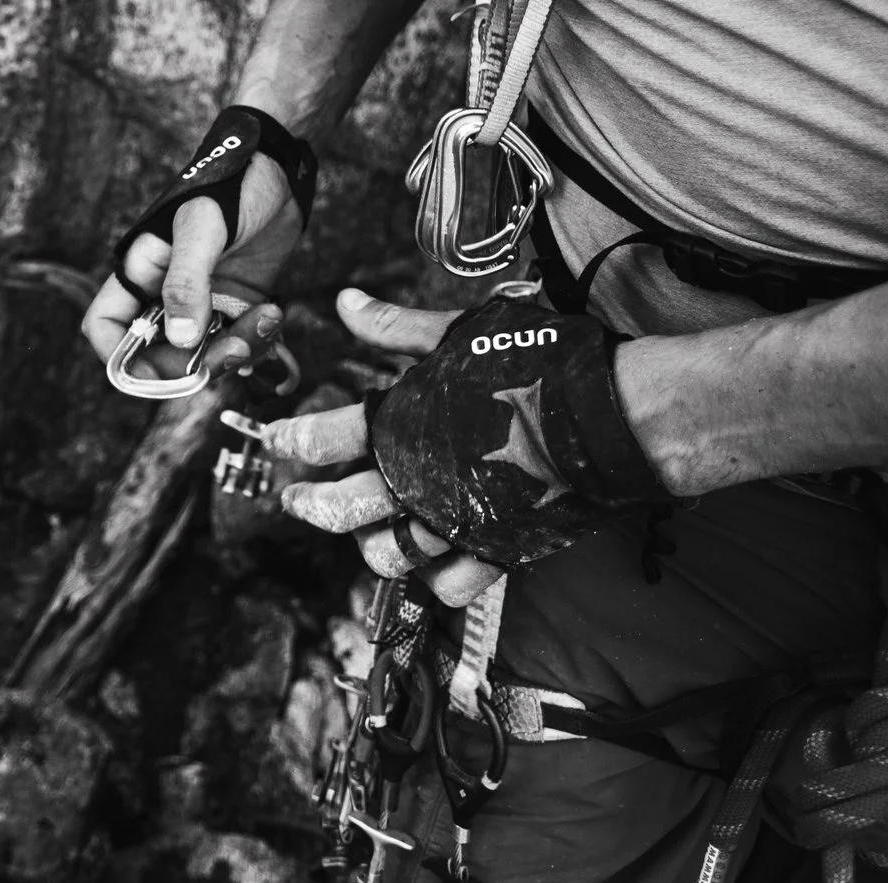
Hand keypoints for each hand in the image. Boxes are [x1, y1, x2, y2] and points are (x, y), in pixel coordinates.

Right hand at [78, 153, 303, 381]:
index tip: (156, 371)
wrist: (278, 165)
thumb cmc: (232, 181)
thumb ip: (187, 282)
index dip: (118, 356)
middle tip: (237, 348)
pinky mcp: (235, 303)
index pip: (106, 325)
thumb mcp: (204, 226)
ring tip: (268, 319)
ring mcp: (201, 301)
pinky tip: (274, 317)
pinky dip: (257, 342)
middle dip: (197, 362)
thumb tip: (179, 339)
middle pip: (159, 354)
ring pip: (203, 354)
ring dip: (236, 351)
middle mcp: (164, 291)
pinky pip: (237, 342)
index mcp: (141, 269)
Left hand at [264, 288, 507, 606]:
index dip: (289, 440)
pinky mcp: (496, 550)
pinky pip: (448, 585)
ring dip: (362, 545)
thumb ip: (395, 327)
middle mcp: (418, 480)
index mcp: (400, 423)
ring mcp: (455, 521)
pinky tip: (424, 562)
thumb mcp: (456, 333)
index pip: (322, 438)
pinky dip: (430, 579)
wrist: (610, 414)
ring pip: (386, 555)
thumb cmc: (537, 365)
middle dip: (308, 504)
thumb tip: (345, 303)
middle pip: (339, 507)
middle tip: (294, 499)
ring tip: (356, 531)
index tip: (276, 440)